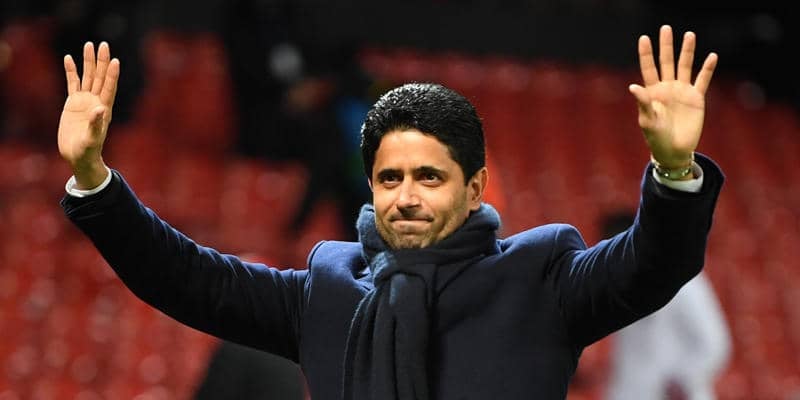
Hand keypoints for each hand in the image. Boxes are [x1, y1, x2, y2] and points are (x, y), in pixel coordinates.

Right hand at [58, 41, 118, 188]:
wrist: (78, 155)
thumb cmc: (88, 150)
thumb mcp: (92, 139)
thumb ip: (95, 124)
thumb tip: (99, 109)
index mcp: (104, 109)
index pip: (109, 88)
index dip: (112, 75)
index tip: (115, 61)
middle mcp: (96, 101)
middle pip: (100, 77)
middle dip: (101, 61)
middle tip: (104, 44)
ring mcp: (85, 101)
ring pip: (87, 77)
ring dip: (88, 62)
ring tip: (89, 45)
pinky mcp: (73, 103)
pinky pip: (72, 83)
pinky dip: (71, 71)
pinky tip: (68, 58)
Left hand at [629, 25, 717, 168]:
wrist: (673, 151)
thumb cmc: (656, 138)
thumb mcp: (647, 120)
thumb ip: (642, 103)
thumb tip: (633, 86)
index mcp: (652, 92)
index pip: (648, 68)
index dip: (646, 53)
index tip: (644, 38)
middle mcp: (667, 88)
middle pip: (666, 62)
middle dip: (666, 46)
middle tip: (666, 28)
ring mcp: (682, 92)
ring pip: (685, 66)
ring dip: (687, 51)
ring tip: (689, 35)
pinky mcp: (696, 99)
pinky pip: (702, 80)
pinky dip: (707, 69)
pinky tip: (711, 56)